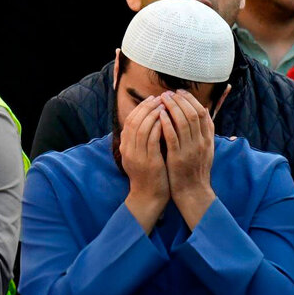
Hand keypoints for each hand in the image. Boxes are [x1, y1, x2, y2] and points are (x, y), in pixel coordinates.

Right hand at [119, 95, 169, 231]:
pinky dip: (158, 126)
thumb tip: (150, 122)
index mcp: (125, 147)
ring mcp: (137, 155)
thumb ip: (142, 141)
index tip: (153, 99)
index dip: (141, 108)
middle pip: (134, 121)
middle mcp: (128, 150)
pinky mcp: (148, 161)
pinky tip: (167, 119)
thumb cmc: (150, 175)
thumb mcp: (141, 156)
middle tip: (160, 98)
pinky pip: (152, 138)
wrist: (149, 196)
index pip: (130, 121)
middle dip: (147, 107)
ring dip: (153, 113)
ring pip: (142, 127)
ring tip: (164, 105)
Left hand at [158, 90, 215, 228]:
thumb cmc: (194, 171)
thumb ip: (203, 133)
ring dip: (173, 108)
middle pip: (194, 114)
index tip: (180, 92)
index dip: (191, 100)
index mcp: (208, 139)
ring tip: (162, 99)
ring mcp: (191, 149)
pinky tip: (160, 115)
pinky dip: (167, 124)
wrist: (193, 192)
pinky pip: (173, 137)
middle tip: (169, 92)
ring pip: (184, 122)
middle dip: (181, 100)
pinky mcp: (179, 157)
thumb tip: (201, 114)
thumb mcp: (204, 150)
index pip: (202, 113)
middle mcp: (202, 142)